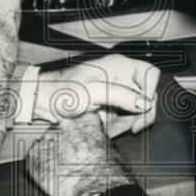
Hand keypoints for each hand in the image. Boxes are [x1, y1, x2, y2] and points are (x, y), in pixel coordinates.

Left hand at [25, 112, 132, 195]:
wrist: (92, 190)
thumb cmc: (106, 174)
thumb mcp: (110, 150)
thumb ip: (97, 140)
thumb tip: (94, 144)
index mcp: (85, 119)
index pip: (80, 119)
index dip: (80, 133)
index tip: (81, 142)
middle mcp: (65, 124)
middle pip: (61, 129)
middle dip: (64, 141)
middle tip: (71, 158)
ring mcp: (48, 138)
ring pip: (47, 142)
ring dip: (51, 152)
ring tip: (60, 168)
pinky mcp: (34, 155)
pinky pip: (33, 155)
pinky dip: (39, 163)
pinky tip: (49, 173)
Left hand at [34, 54, 159, 133]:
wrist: (46, 103)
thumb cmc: (62, 91)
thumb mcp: (90, 92)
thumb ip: (118, 95)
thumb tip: (144, 102)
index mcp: (118, 66)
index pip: (150, 73)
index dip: (150, 90)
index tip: (141, 106)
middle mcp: (122, 78)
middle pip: (149, 94)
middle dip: (143, 113)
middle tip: (134, 127)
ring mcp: (119, 93)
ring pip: (141, 109)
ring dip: (132, 122)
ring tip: (114, 128)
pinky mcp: (114, 106)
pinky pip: (128, 117)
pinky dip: (123, 126)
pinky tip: (109, 129)